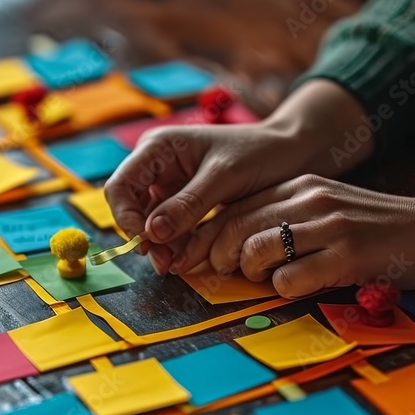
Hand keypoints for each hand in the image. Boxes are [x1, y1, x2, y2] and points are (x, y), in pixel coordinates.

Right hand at [104, 123, 308, 272]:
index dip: (126, 217)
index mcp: (159, 148)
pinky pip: (171, 228)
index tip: (148, 243)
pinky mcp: (186, 202)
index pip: (120, 186)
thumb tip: (152, 233)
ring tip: (178, 266)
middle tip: (166, 264)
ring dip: (161, 245)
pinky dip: (177, 244)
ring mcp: (171, 185)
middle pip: (131, 208)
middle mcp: (158, 165)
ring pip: (151, 222)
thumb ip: (187, 205)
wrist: (293, 152)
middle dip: (145, 237)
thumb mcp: (223, 177)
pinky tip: (188, 259)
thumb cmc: (260, 153)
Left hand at [178, 175, 414, 296]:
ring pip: (255, 251)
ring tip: (271, 278)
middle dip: (216, 258)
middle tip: (221, 276)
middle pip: (234, 228)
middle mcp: (309, 199)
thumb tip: (234, 248)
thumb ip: (286, 218)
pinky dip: (285, 290)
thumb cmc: (378, 229)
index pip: (233, 208)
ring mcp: (328, 225)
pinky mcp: (347, 255)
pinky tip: (303, 287)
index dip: (205, 238)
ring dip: (252, 274)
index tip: (195, 261)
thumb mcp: (328, 208)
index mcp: (300, 185)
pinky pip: (289, 279)